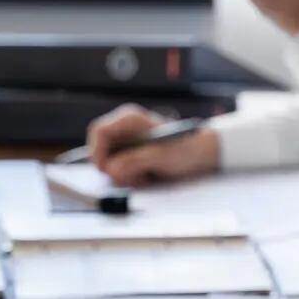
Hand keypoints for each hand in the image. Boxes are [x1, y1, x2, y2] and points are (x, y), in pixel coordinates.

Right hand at [85, 104, 220, 186]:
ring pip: (108, 163)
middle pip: (100, 149)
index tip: (105, 170)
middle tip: (132, 178)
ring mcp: (126, 142)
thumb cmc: (185, 148)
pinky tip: (145, 177)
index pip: (99, 131)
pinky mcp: (130, 155)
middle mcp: (124, 129)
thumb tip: (111, 169)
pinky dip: (128, 177)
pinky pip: (118, 169)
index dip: (97, 151)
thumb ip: (134, 161)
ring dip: (123, 175)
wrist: (202, 153)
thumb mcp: (160, 156)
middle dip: (112, 167)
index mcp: (129, 119)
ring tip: (144, 177)